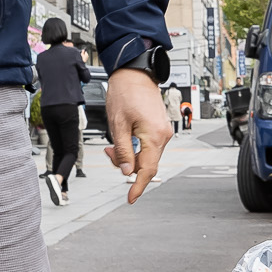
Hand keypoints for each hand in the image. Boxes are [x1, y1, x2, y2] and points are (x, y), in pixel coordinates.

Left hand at [104, 67, 173, 201]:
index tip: (131, 198)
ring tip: (113, 143)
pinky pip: (148, 146)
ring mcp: (163, 131)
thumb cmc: (125, 93)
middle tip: (108, 153)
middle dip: (126, 164)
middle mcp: (163, 135)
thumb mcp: (118, 125)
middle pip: (146, 163)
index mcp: (154, 136)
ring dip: (129, 155)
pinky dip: (135, 148)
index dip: (138, 186)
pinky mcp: (160, 128)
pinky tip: (124, 139)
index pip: (148, 170)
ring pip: (146, 156)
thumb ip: (122, 151)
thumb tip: (127, 171)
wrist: (135, 74)